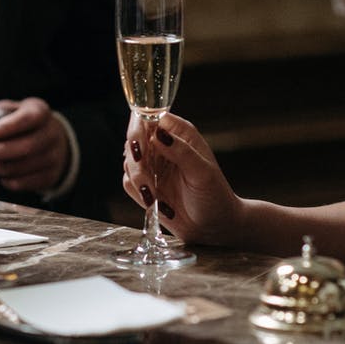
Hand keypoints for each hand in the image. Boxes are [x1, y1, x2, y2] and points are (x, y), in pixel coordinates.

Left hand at [0, 98, 68, 192]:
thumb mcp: (10, 111)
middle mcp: (51, 133)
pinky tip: (2, 174)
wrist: (52, 140)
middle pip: (27, 146)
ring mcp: (54, 156)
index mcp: (40, 112)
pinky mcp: (50, 176)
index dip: (10, 126)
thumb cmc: (23, 124)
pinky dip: (9, 181)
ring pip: (24, 167)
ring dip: (1, 168)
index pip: (29, 118)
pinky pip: (26, 183)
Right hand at [123, 112, 241, 244]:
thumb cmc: (215, 196)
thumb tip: (157, 134)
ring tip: (155, 197)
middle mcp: (164, 145)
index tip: (139, 147)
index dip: (139, 128)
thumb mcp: (202, 172)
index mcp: (180, 133)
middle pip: (134, 139)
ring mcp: (153, 165)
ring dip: (139, 180)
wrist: (214, 226)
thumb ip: (181, 151)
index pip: (151, 117)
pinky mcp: (146, 184)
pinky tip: (156, 203)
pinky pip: (128, 182)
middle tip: (145, 177)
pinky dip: (138, 193)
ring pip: (129, 163)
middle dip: (136, 160)